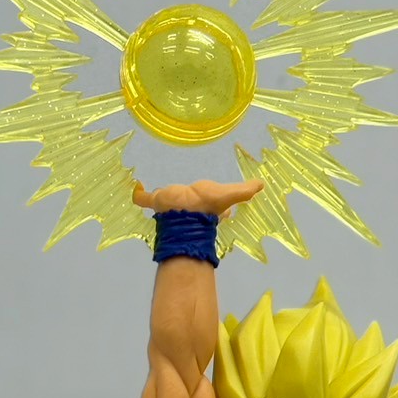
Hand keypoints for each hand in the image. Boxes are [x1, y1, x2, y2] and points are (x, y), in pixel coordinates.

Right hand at [132, 178, 263, 218]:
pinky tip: (135, 190)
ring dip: (166, 199)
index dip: (222, 208)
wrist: (181, 213)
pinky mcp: (156, 202)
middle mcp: (190, 207)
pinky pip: (145, 199)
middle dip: (193, 201)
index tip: (226, 209)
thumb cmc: (205, 205)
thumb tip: (262, 184)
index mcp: (206, 207)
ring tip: (165, 193)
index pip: (217, 209)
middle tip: (194, 195)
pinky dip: (139, 195)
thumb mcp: (229, 195)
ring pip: (168, 201)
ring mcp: (171, 206)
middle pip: (192, 204)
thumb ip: (245, 191)